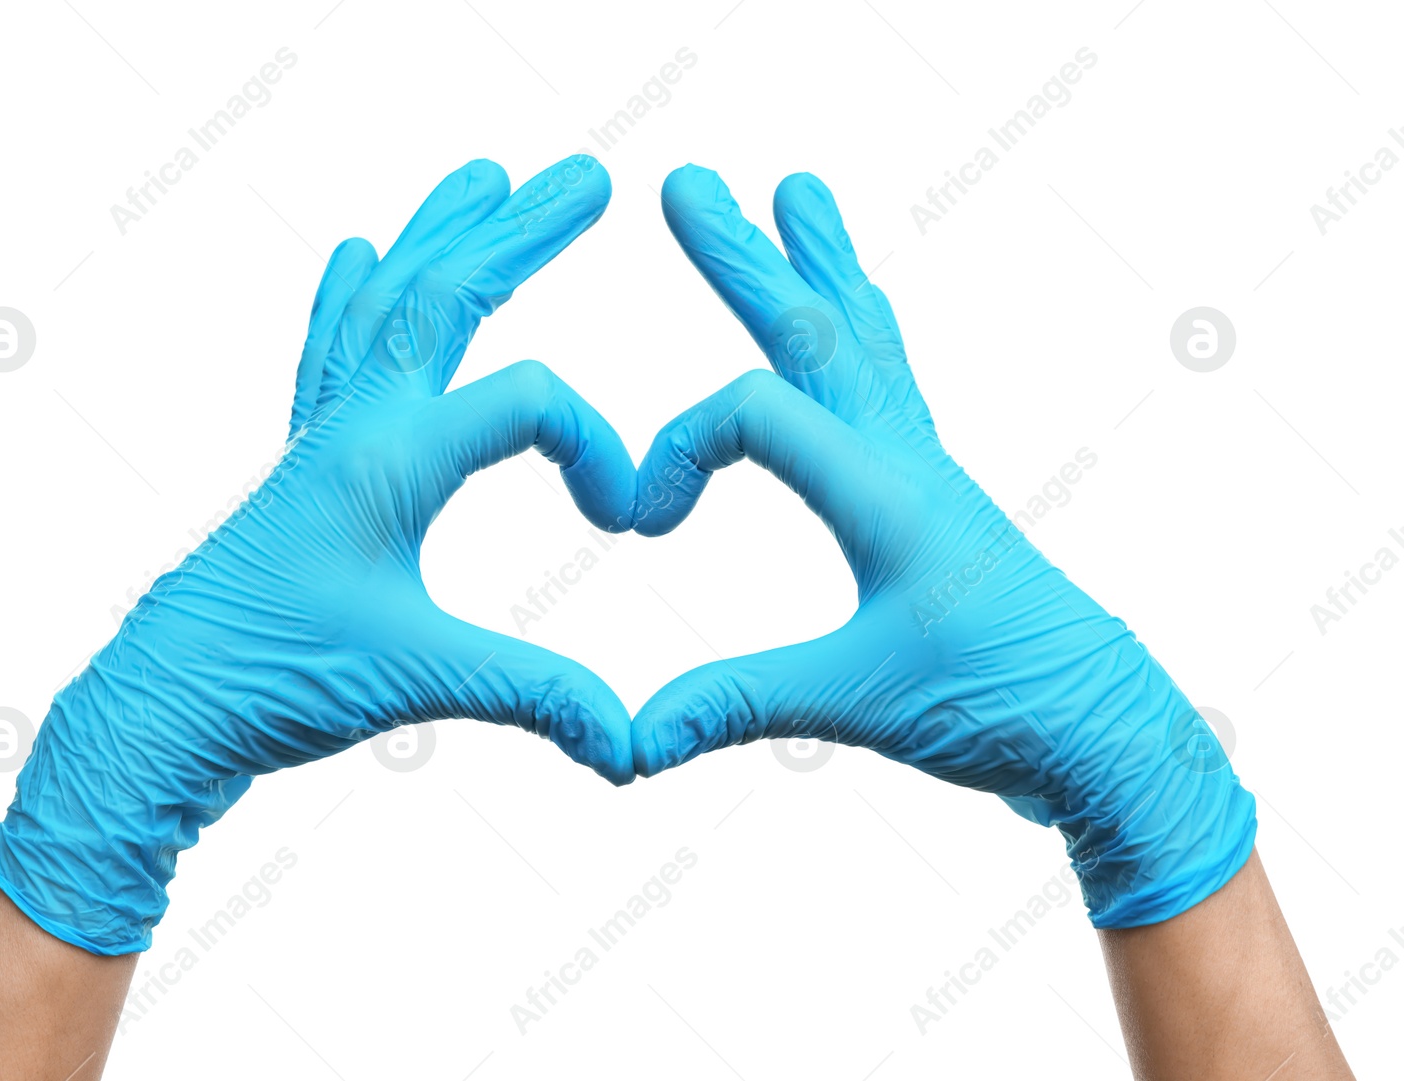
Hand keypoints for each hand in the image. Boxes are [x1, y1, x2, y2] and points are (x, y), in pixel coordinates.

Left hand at [0, 155, 637, 954]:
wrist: (162, 705)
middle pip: (445, 293)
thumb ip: (535, 695)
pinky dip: (352, 296)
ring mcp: (323, 437)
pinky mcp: (305, 464)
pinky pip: (330, 352)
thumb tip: (630, 743)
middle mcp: (354, 426)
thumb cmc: (272, 680)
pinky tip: (357, 254)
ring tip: (483, 178)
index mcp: (389, 461)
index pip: (525, 402)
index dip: (597, 447)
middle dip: (521, 231)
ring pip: (386, 304)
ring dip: (441, 236)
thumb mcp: (418, 683)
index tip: (625, 519)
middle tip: (584, 176)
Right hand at [631, 165, 1256, 927]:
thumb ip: (739, 704)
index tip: (643, 521)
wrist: (1101, 724)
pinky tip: (855, 310)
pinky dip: (857, 328)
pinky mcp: (929, 492)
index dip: (679, 449)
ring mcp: (922, 469)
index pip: (758, 413)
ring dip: (816, 265)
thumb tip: (631, 741)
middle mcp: (905, 461)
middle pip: (814, 330)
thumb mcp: (861, 704)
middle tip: (689, 183)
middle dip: (743, 258)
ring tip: (798, 191)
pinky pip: (886, 382)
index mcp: (887, 494)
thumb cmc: (1000, 705)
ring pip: (860, 338)